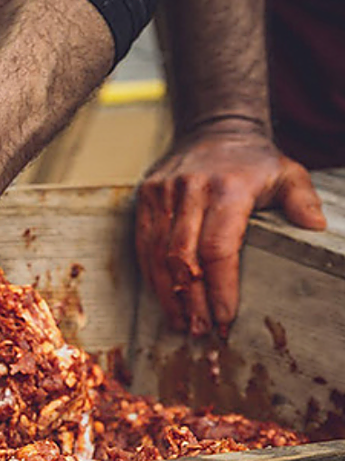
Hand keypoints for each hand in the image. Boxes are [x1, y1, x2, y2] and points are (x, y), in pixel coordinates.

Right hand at [135, 120, 325, 335]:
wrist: (213, 129)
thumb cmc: (254, 161)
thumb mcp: (288, 173)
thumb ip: (302, 200)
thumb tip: (315, 227)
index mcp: (227, 188)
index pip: (218, 247)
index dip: (219, 287)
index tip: (225, 317)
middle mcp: (190, 190)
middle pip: (184, 258)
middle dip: (193, 300)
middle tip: (202, 331)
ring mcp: (163, 193)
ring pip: (158, 254)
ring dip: (169, 294)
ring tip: (182, 324)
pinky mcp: (145, 198)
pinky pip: (144, 244)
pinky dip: (152, 275)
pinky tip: (164, 298)